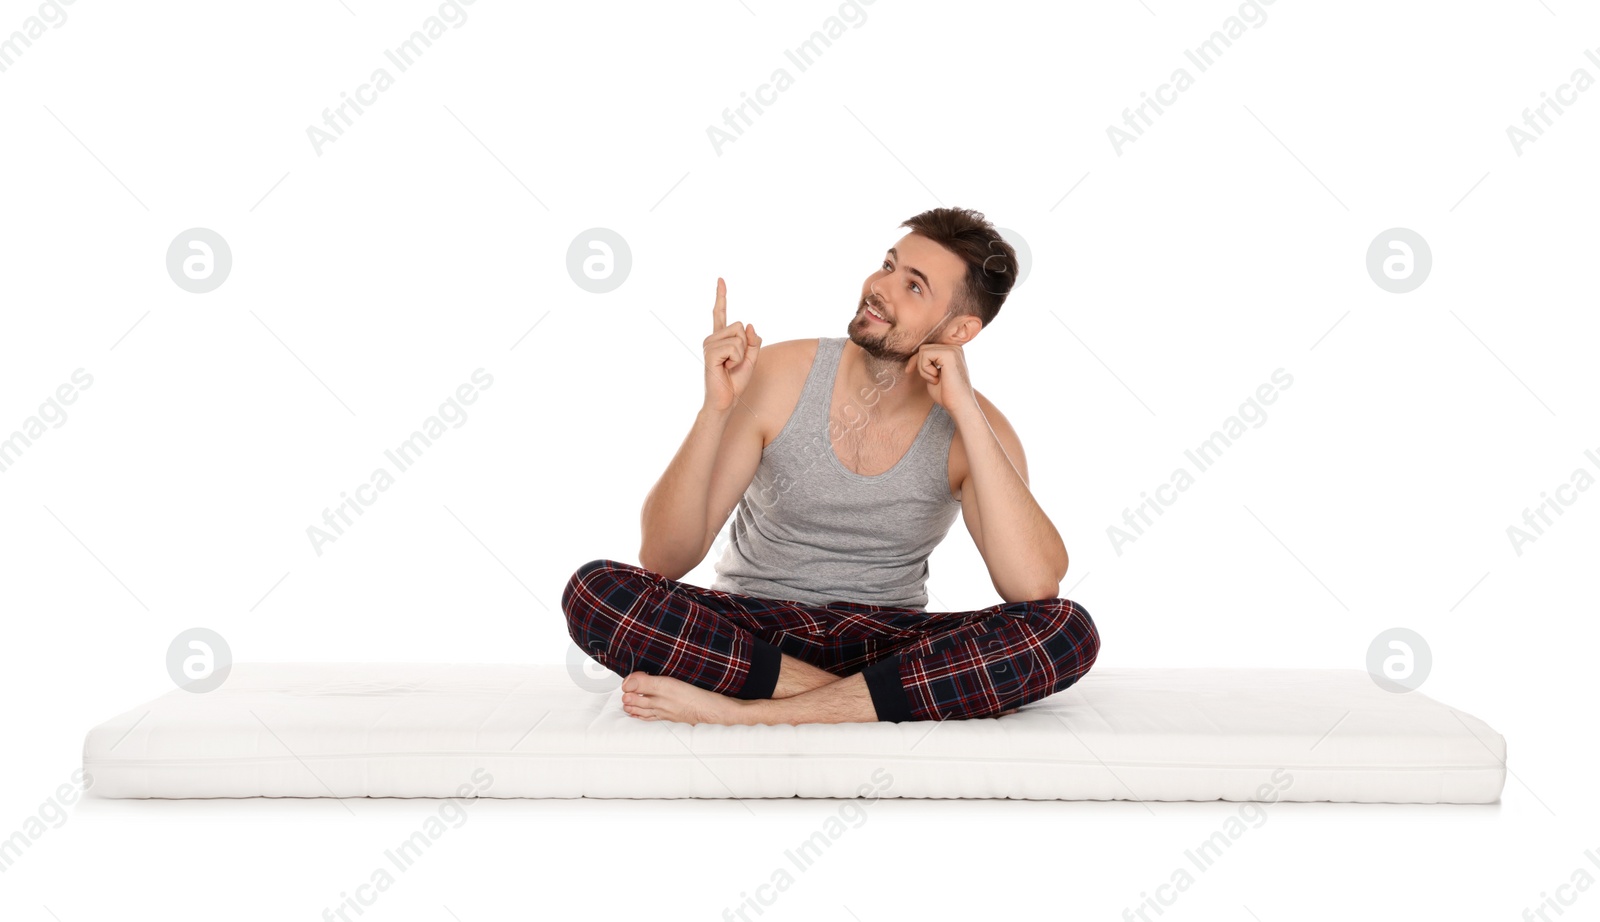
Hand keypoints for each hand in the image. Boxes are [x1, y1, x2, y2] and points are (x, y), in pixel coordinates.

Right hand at [703, 277, 761, 412]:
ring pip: (739, 336)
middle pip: (740, 325)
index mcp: (720, 338)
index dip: (721, 296)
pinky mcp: (710, 352)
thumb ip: (753, 341)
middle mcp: (712, 338)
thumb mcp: (751, 359)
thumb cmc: (736, 382)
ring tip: (729, 367)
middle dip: (745, 345)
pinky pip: (735, 347)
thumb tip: (749, 324)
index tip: (720, 279)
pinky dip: (737, 359)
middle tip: (734, 363)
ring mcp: (709, 344)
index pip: (720, 313)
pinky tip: (726, 368)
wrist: (725, 401)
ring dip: (741, 354)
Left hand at [905, 342, 973, 414]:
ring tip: (934, 380)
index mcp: (952, 352)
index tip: (908, 371)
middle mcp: (954, 348)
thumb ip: (927, 364)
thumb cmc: (947, 395)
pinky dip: (925, 369)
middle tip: (930, 380)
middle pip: (924, 348)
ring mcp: (953, 349)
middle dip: (919, 365)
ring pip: (923, 351)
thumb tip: (914, 357)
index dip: (916, 360)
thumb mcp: (933, 375)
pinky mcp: (949, 354)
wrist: (959, 406)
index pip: (928, 349)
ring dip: (923, 369)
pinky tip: (936, 379)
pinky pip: (925, 355)